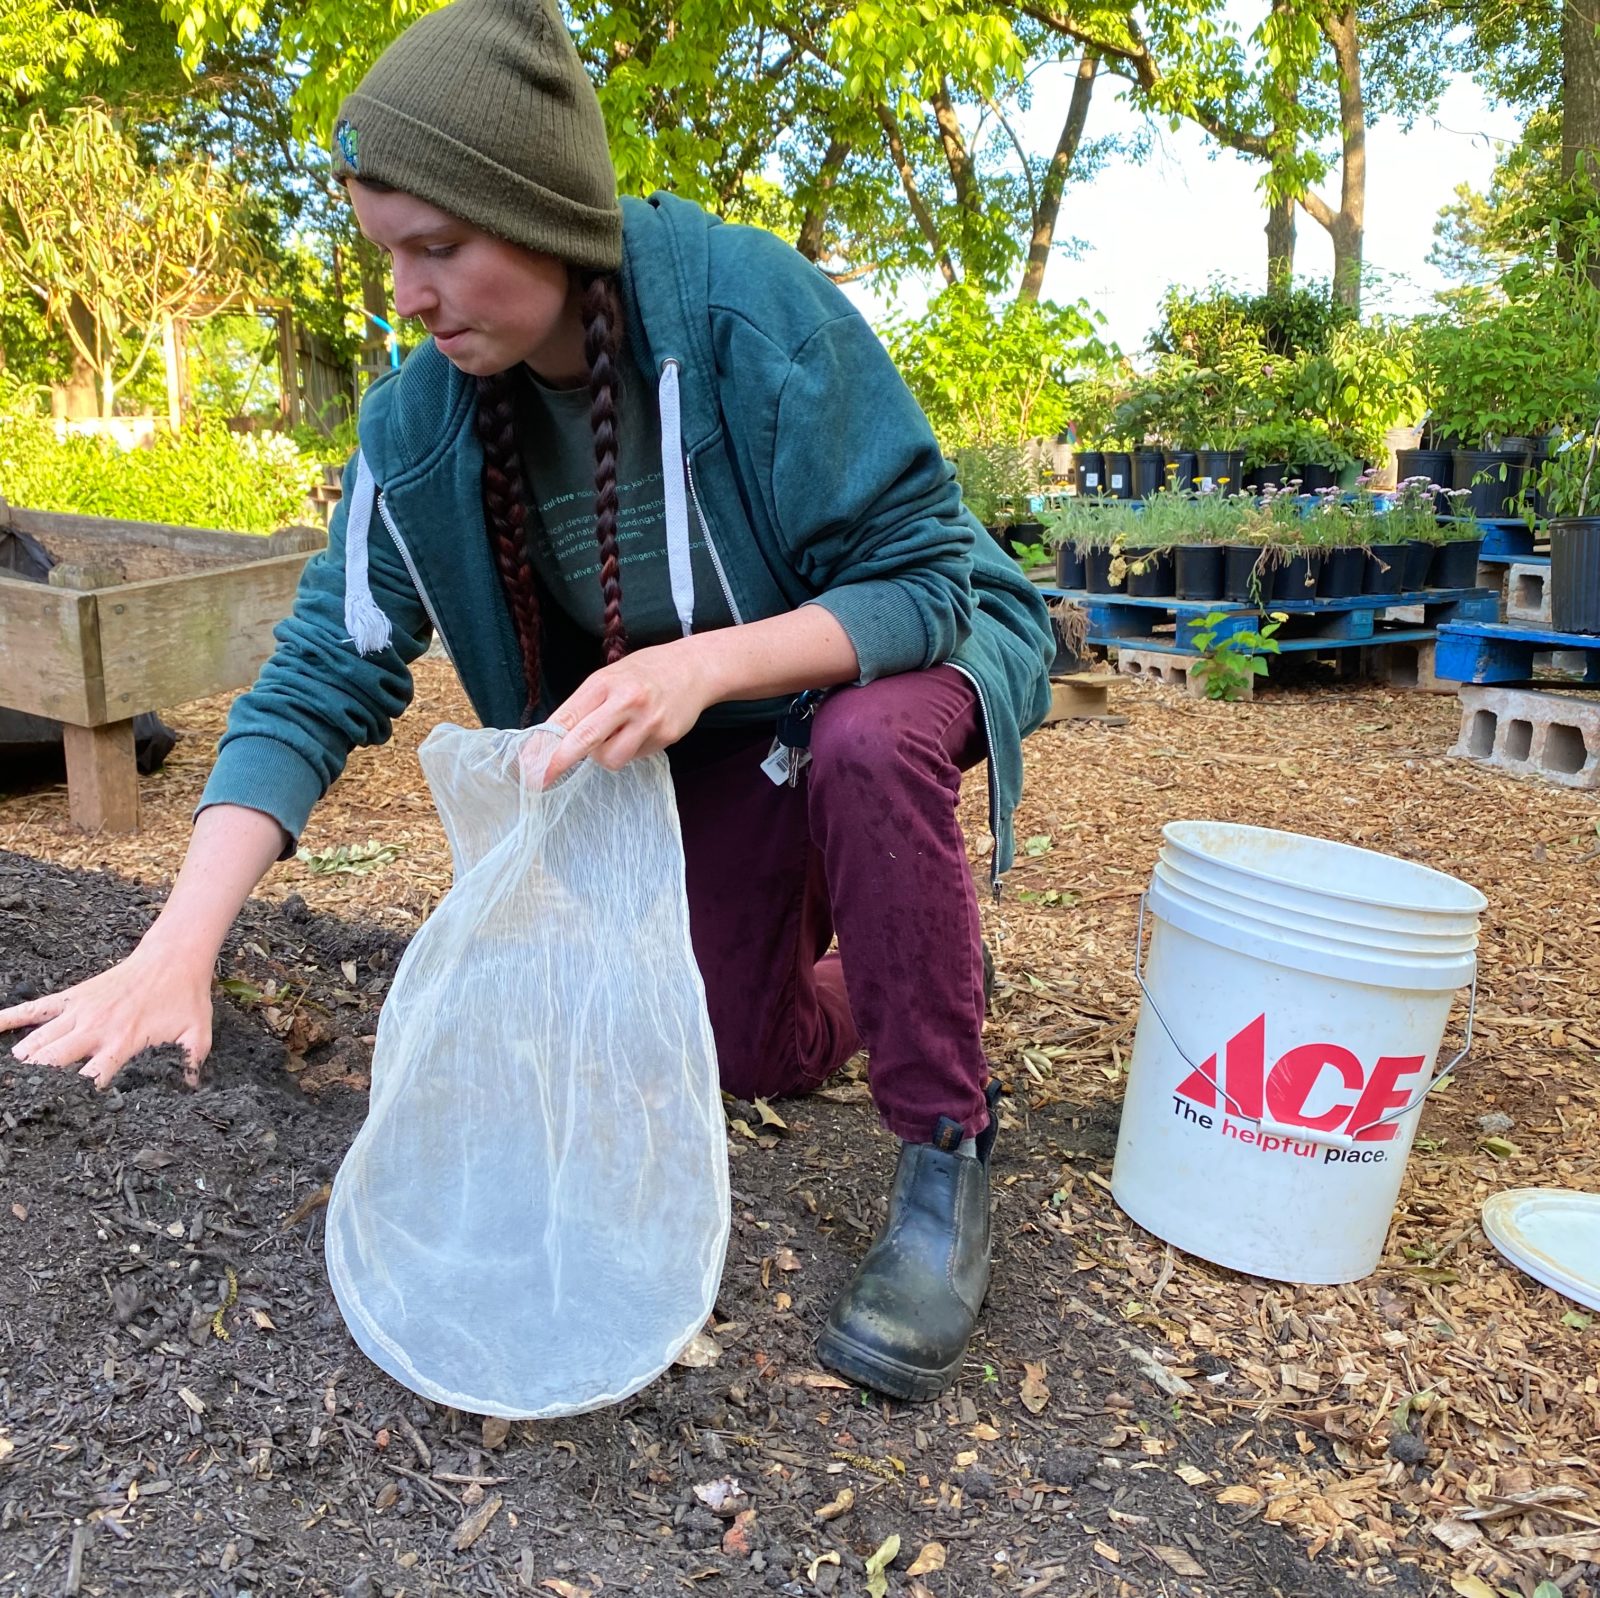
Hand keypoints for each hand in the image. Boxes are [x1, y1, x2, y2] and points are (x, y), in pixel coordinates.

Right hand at [0, 943, 214, 1091]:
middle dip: (39, 1083)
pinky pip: (34, 1009)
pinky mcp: (72, 996)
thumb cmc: (185, 997)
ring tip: (14, 1081)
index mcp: (122, 1042)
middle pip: (53, 1063)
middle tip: (30, 1099)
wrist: (174, 957)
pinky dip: (8, 1018)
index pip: (90, 1079)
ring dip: (24, 1061)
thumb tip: (193, 1091)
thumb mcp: (197, 1034)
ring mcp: (79, 1011)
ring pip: (38, 1040)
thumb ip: (191, 1064)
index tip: (67, 1114)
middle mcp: (95, 1029)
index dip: (76, 1098)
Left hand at [535, 638, 717, 786]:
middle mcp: (627, 701)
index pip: (567, 718)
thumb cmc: (643, 673)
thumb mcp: (609, 677)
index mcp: (605, 682)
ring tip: (616, 735)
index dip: (544, 744)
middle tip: (540, 779)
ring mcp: (649, 721)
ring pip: (611, 758)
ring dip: (604, 755)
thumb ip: (583, 706)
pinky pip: (634, 757)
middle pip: (585, 740)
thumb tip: (550, 740)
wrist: (694, 668)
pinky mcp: (666, 738)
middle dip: (560, 762)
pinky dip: (629, 750)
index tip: (527, 765)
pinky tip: (640, 731)